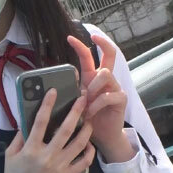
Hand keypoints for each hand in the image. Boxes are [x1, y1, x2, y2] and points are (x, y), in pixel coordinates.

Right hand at [0, 89, 94, 172]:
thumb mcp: (10, 156)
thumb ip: (19, 138)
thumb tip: (27, 121)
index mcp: (30, 149)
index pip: (40, 121)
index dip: (47, 104)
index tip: (53, 91)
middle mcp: (46, 156)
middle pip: (65, 129)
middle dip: (76, 111)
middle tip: (82, 98)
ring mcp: (58, 167)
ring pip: (79, 144)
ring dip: (86, 129)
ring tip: (89, 120)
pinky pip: (83, 162)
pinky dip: (88, 152)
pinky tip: (89, 143)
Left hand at [67, 34, 134, 162]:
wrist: (102, 135)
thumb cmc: (87, 118)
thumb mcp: (75, 103)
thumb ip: (69, 93)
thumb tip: (51, 87)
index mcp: (93, 77)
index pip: (89, 57)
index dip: (80, 45)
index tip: (69, 37)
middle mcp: (106, 79)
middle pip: (111, 54)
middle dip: (103, 43)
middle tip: (94, 37)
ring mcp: (115, 88)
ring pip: (105, 74)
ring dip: (92, 86)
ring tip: (85, 101)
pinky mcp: (121, 99)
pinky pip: (107, 96)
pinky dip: (95, 105)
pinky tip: (89, 113)